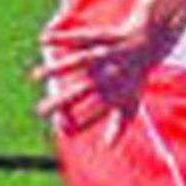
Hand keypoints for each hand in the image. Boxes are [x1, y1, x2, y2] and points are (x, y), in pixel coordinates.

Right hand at [36, 13, 165, 137]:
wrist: (150, 44)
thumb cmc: (136, 80)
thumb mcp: (132, 104)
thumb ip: (119, 127)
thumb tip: (108, 148)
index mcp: (116, 93)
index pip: (93, 114)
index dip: (77, 123)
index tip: (61, 130)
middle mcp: (109, 75)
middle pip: (80, 90)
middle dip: (60, 102)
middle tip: (39, 112)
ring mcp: (104, 56)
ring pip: (79, 61)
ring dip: (58, 68)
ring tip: (35, 76)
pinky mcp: (100, 38)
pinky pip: (79, 37)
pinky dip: (61, 38)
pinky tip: (43, 40)